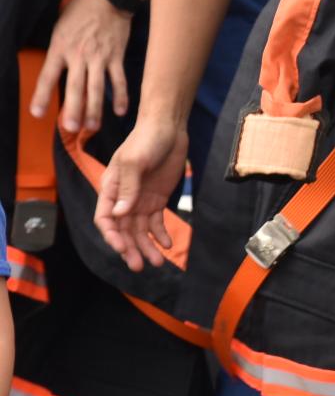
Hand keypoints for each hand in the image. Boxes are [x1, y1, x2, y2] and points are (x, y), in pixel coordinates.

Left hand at [30, 0, 132, 134]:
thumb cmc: (81, 11)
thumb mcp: (60, 27)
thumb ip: (58, 50)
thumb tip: (57, 71)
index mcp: (60, 47)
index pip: (48, 76)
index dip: (42, 95)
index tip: (37, 113)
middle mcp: (79, 55)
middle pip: (75, 86)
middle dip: (72, 109)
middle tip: (70, 127)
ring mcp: (100, 57)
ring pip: (96, 87)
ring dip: (95, 109)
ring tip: (92, 127)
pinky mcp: (116, 57)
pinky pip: (119, 80)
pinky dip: (121, 96)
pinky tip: (119, 111)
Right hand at [94, 116, 187, 270]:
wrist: (168, 129)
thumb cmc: (146, 140)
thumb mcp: (134, 162)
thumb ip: (128, 188)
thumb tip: (120, 214)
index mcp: (110, 188)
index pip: (105, 218)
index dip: (112, 235)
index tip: (122, 248)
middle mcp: (123, 198)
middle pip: (123, 230)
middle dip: (130, 248)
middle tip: (140, 266)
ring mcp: (140, 200)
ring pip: (140, 230)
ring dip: (147, 247)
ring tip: (157, 262)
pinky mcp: (156, 200)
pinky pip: (156, 223)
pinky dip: (160, 235)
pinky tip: (167, 246)